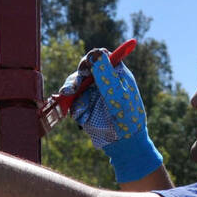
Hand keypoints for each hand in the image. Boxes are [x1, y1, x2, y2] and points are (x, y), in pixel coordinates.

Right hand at [58, 48, 162, 183]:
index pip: (100, 57)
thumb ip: (105, 75)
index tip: (84, 68)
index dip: (90, 59)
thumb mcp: (117, 94)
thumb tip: (95, 53)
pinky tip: (76, 113)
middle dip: (76, 78)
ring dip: (70, 90)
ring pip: (74, 84)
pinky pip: (72, 100)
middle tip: (71, 89)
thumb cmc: (127, 117)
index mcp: (116, 73)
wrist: (123, 143)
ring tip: (69, 98)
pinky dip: (71, 105)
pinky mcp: (84, 104)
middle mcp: (103, 80)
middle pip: (83, 69)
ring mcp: (92, 92)